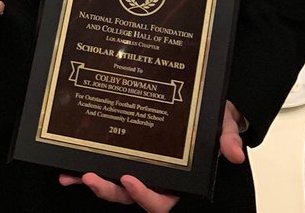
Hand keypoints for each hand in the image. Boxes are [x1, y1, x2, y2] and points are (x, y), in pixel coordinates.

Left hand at [55, 101, 246, 209]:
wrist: (206, 102)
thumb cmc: (215, 119)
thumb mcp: (226, 124)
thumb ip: (228, 137)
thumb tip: (235, 153)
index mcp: (181, 181)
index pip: (162, 201)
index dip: (145, 195)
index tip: (130, 179)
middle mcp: (158, 180)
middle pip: (131, 196)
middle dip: (109, 190)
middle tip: (91, 177)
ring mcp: (142, 170)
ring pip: (114, 187)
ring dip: (92, 182)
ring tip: (71, 174)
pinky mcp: (128, 156)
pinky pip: (108, 168)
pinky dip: (87, 169)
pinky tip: (69, 166)